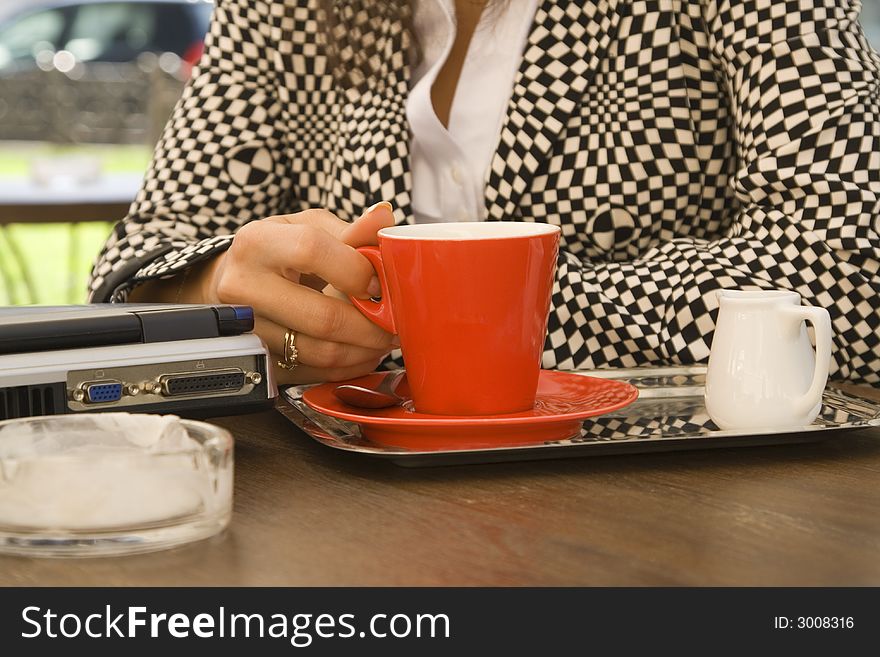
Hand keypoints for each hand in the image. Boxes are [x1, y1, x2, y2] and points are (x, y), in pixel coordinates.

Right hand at [193, 203, 395, 383]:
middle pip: (321, 317)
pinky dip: (347, 367)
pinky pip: (314, 373)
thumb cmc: (280, 251)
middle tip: (395, 322)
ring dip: (364, 350)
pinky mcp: (257, 359)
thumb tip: (384, 216)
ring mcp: (247, 329)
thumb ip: (351, 230)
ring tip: (382, 338)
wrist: (236, 281)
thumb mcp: (309, 227)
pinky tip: (361, 352)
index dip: (355, 271)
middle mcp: (243, 287)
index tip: (378, 284)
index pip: (311, 251)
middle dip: (371, 326)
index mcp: (257, 243)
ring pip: (321, 352)